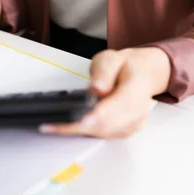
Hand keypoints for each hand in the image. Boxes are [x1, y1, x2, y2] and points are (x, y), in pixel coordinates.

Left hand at [40, 47, 170, 138]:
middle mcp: (140, 109)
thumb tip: (97, 88)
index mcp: (138, 87)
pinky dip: (85, 132)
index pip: (120, 104)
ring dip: (79, 131)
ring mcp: (135, 123)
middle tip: (52, 127)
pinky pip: (104, 136)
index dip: (100, 115)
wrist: (141, 74)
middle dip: (80, 127)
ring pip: (104, 133)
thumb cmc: (124, 67)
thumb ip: (103, 72)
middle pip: (109, 124)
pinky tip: (69, 126)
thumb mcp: (110, 59)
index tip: (81, 120)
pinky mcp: (126, 131)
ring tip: (55, 126)